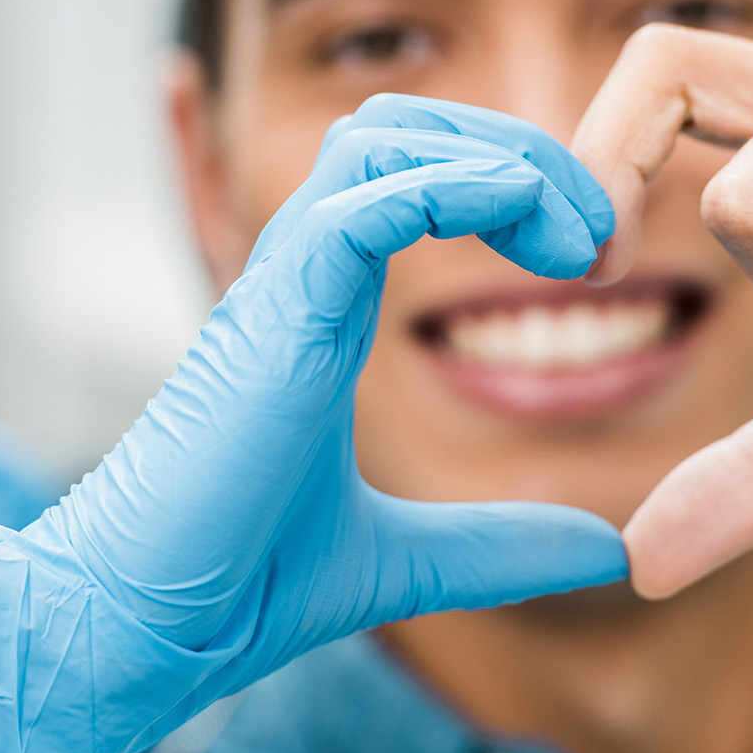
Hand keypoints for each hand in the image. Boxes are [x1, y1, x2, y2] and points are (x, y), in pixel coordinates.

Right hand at [50, 91, 623, 660]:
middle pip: (408, 128)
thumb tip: (609, 554)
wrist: (143, 624)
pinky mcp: (277, 313)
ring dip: (497, 160)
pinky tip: (522, 223)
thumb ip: (503, 546)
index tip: (589, 259)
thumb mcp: (410, 562)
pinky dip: (454, 188)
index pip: (417, 176)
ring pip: (384, 137)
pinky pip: (366, 199)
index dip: (512, 186)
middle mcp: (303, 277)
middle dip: (516, 148)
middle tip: (597, 234)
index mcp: (328, 308)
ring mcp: (284, 286)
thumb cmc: (238, 585)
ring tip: (572, 240)